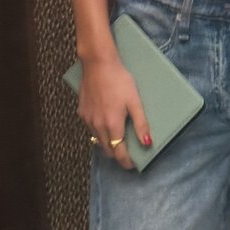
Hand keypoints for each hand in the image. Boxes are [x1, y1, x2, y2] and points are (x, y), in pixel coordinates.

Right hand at [78, 52, 152, 170]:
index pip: (118, 153)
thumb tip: (147, 143)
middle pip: (107, 150)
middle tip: (127, 152)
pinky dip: (99, 131)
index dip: (126, 162)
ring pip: (97, 140)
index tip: (132, 165)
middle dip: (117, 154)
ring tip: (118, 137)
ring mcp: (88, 120)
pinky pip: (91, 128)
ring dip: (107, 143)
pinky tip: (106, 122)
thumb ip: (141, 124)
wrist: (98, 64)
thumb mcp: (135, 101)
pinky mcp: (82, 112)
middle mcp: (97, 126)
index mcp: (112, 125)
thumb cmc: (119, 80)